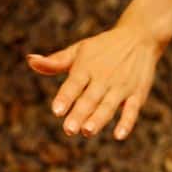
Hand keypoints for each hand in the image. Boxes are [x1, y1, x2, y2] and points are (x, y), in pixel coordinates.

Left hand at [27, 16, 165, 139]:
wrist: (140, 36)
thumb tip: (30, 61)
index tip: (56, 111)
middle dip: (80, 113)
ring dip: (99, 119)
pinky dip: (127, 122)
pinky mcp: (138, 94)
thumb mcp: (79, 50)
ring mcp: (122, 86)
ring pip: (109, 105)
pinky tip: (119, 136)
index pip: (75, 83)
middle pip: (90, 98)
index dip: (66, 96)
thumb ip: (55, 61)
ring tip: (87, 131)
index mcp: (87, 66)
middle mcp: (104, 77)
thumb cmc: (103, 48)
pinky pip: (132, 109)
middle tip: (69, 129)